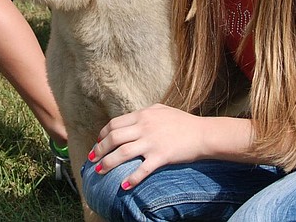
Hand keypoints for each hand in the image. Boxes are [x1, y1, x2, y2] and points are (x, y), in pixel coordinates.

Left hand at [88, 104, 206, 188]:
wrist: (203, 134)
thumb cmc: (183, 122)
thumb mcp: (161, 110)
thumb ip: (145, 113)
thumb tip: (133, 117)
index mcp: (142, 115)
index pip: (114, 124)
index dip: (102, 135)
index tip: (98, 142)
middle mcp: (144, 127)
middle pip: (113, 138)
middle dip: (99, 150)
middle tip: (92, 158)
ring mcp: (151, 142)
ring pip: (122, 154)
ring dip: (107, 164)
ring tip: (99, 171)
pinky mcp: (160, 157)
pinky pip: (141, 170)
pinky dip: (131, 178)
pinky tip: (123, 185)